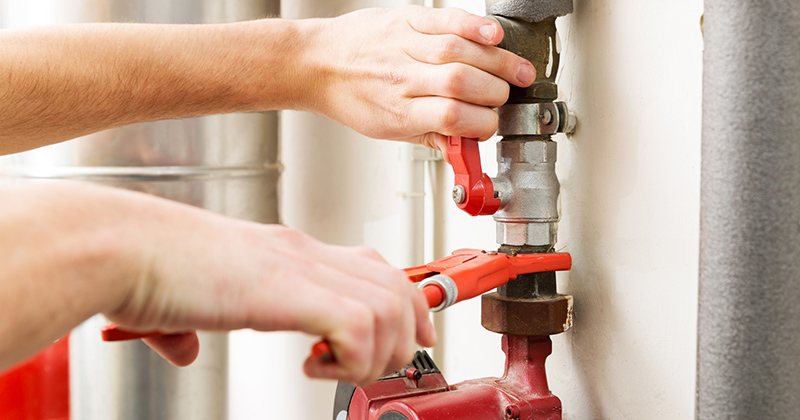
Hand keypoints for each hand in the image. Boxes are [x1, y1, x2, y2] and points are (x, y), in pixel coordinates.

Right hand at [105, 194, 435, 386]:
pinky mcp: (288, 292)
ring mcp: (300, 269)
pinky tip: (313, 366)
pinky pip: (357, 326)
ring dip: (377, 351)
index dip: (401, 302)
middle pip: (397, 284)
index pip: (373, 267)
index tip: (404, 336)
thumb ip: (188, 328)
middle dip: (406, 332)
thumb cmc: (144, 266)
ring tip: (337, 369)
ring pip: (389, 307)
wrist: (119, 247)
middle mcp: (303, 254)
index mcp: (286, 252)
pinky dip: (351, 357)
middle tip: (381, 365)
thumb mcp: (180, 301)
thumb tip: (183, 350)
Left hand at [295, 6, 534, 154]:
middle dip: (496, 94)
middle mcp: (403, 78)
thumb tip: (465, 146)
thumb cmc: (350, 96)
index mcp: (400, 112)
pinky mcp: (407, 19)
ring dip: (499, 62)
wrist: (317, 63)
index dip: (482, 125)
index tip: (490, 127)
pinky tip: (495, 37)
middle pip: (463, 84)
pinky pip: (446, 19)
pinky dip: (475, 26)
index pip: (453, 119)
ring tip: (519, 72)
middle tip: (505, 98)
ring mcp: (406, 46)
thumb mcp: (386, 130)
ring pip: (461, 52)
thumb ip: (429, 136)